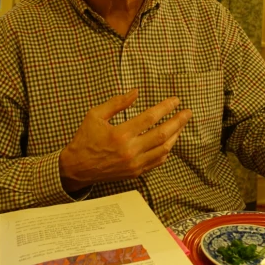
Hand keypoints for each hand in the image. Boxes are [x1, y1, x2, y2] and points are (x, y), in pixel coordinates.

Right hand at [58, 90, 190, 191]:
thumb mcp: (95, 115)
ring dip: (175, 136)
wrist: (77, 168)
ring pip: (163, 149)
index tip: (175, 101)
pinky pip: (157, 162)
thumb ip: (117, 103)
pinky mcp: (135, 173)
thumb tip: (135, 92)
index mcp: (120, 134)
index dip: (165, 108)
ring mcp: (134, 164)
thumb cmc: (85, 139)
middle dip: (178, 122)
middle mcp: (130, 150)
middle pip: (162, 134)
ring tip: (181, 125)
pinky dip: (166, 151)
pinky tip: (169, 141)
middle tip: (188, 112)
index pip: (150, 118)